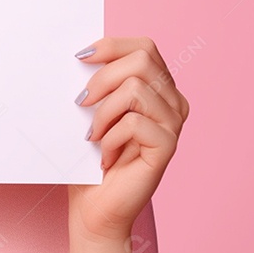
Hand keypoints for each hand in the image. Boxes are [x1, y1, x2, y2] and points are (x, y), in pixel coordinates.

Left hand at [68, 36, 189, 241]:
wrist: (94, 206)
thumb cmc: (90, 157)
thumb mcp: (92, 109)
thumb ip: (98, 80)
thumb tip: (82, 52)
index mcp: (160, 87)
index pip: (144, 47)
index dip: (112, 46)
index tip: (80, 58)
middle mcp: (174, 101)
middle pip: (141, 61)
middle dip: (102, 78)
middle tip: (80, 102)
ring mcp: (174, 123)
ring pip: (135, 89)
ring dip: (103, 112)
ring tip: (92, 135)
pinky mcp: (168, 146)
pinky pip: (133, 123)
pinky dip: (109, 137)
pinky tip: (104, 155)